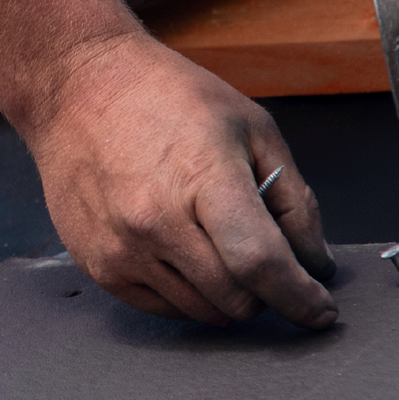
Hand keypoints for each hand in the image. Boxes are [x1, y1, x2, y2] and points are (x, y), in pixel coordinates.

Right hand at [22, 31, 337, 328]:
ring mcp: (122, 247)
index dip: (300, 297)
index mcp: (202, 177)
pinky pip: (162, 309)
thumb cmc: (164, 96)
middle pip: (235, 298)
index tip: (320, 310)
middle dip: (267, 293)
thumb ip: (293, 200)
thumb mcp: (251, 127)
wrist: (77, 87)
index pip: (261, 262)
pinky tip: (187, 254)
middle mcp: (156, 220)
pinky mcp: (98, 265)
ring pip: (201, 311)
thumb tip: (314, 262)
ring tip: (219, 246)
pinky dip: (188, 294)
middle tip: (265, 260)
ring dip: (227, 295)